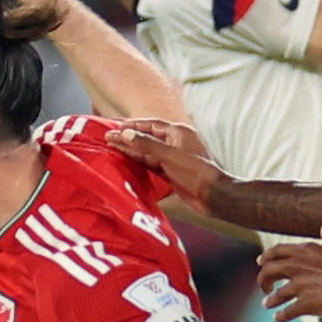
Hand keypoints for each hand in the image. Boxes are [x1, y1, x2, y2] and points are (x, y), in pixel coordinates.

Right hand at [108, 120, 225, 212]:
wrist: (213, 196)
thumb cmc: (195, 172)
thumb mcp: (169, 155)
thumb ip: (146, 144)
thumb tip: (126, 133)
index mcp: (178, 133)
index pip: (152, 124)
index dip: (133, 125)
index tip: (116, 127)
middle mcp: (175, 143)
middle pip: (147, 138)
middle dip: (128, 138)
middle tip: (108, 138)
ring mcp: (173, 158)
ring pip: (148, 152)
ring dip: (131, 151)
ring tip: (112, 148)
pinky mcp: (171, 173)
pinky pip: (151, 165)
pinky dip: (139, 163)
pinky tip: (126, 162)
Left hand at [258, 224, 321, 321]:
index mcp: (305, 251)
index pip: (276, 252)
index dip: (266, 258)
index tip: (260, 263)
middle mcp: (297, 266)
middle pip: (268, 271)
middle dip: (263, 279)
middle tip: (264, 287)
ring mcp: (299, 286)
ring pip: (275, 294)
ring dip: (270, 300)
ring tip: (267, 304)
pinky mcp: (304, 304)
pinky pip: (286, 312)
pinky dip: (280, 316)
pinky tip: (279, 318)